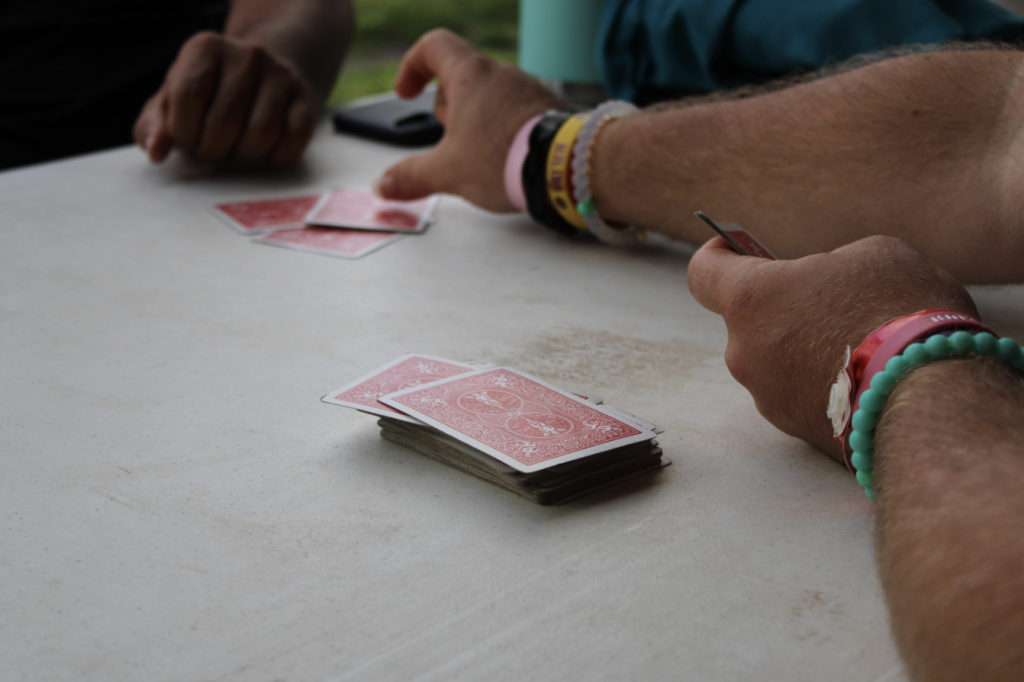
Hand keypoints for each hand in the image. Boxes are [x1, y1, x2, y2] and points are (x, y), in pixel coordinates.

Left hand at [134, 31, 318, 165]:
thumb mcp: (174, 101)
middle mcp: (247, 54)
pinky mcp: (307, 99)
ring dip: (245, 156)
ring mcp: (281, 75)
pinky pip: (293, 141)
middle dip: (214, 149)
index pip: (189, 97)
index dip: (185, 132)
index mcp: (206, 48)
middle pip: (225, 121)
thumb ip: (155, 126)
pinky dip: (276, 157)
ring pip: (262, 134)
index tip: (189, 139)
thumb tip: (157, 151)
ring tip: (237, 149)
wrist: (265, 74)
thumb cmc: (212, 93)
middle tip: (213, 148)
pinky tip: (265, 149)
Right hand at [376, 29, 562, 211]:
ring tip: (479, 158)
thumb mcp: (447, 172)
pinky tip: (505, 160)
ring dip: (475, 123)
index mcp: (470, 75)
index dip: (413, 66)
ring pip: (489, 97)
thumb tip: (385, 186)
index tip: (407, 93)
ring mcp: (528, 91)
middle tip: (449, 141)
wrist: (567, 167)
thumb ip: (412, 177)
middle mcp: (501, 75)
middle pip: (461, 76)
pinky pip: (515, 112)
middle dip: (447, 109)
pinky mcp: (547, 110)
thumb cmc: (506, 158)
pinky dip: (502, 131)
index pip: (433, 45)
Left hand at [687, 235, 978, 460]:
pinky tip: (868, 377)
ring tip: (863, 343)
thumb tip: (827, 285)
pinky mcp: (795, 431)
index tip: (738, 249)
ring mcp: (766, 398)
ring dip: (805, 349)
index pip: (703, 274)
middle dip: (784, 307)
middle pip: (750, 320)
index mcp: (750, 299)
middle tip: (835, 301)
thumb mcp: (873, 255)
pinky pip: (801, 395)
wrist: (932, 397)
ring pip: (776, 360)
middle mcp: (743, 353)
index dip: (719, 257)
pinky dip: (824, 384)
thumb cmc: (901, 311)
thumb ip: (830, 265)